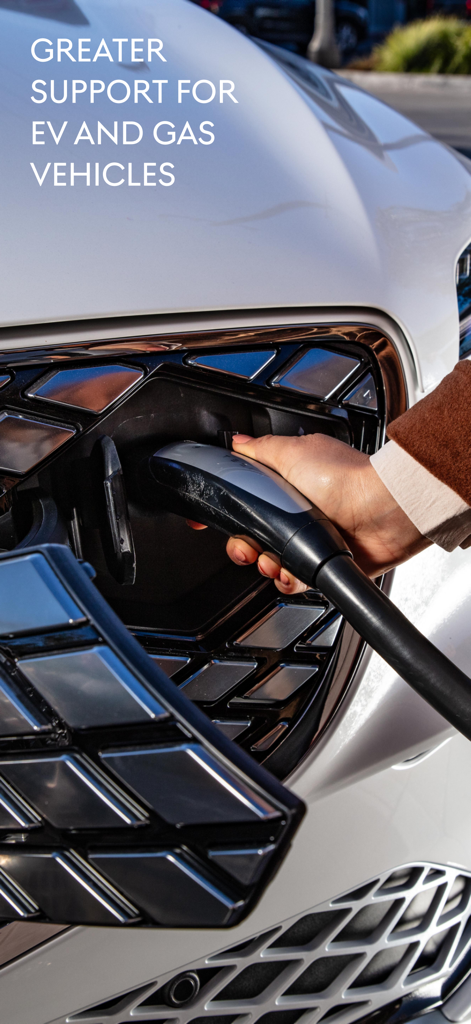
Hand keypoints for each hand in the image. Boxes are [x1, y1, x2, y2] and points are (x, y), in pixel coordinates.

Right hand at [188, 433, 429, 593]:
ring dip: (266, 564)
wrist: (382, 511)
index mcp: (286, 484)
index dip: (225, 511)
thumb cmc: (345, 478)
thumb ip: (259, 450)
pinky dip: (289, 579)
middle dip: (243, 545)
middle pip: (251, 536)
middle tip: (247, 545)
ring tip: (275, 558)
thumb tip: (236, 442)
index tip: (210, 520)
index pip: (245, 500)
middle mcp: (296, 512)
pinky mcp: (322, 563)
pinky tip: (292, 571)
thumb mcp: (293, 452)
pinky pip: (294, 580)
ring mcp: (310, 539)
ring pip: (269, 561)